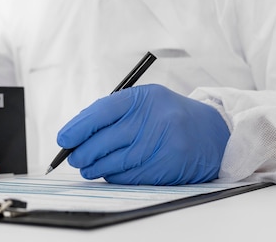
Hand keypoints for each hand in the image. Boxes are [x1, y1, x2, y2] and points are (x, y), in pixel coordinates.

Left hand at [57, 84, 229, 184]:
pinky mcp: (166, 167)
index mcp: (145, 98)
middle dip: (82, 152)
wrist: (212, 134)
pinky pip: (129, 176)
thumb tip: (76, 133)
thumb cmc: (168, 116)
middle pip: (104, 141)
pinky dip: (113, 176)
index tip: (64, 139)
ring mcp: (162, 144)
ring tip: (87, 167)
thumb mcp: (145, 103)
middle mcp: (154, 120)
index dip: (79, 127)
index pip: (102, 111)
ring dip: (94, 168)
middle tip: (73, 157)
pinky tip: (109, 173)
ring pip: (114, 162)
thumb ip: (113, 113)